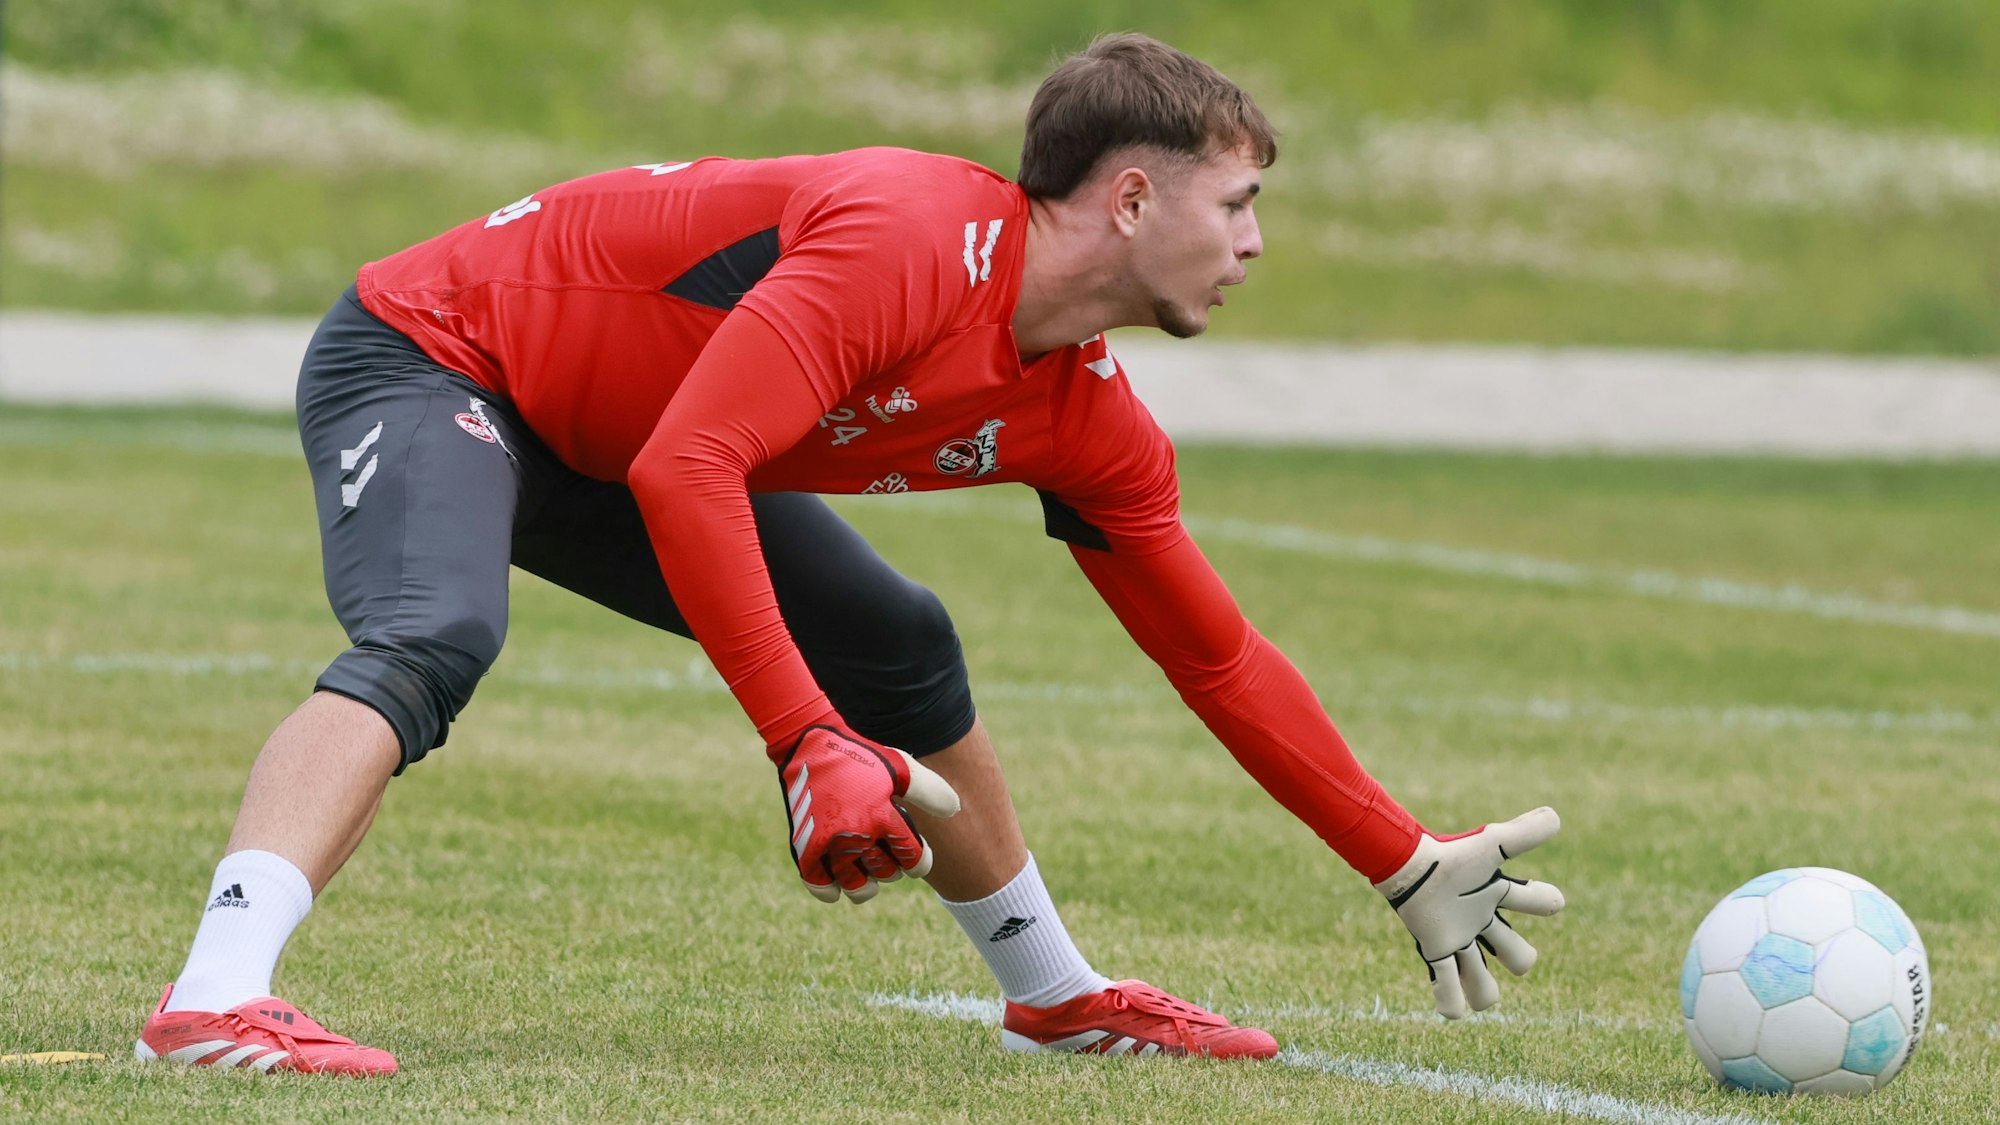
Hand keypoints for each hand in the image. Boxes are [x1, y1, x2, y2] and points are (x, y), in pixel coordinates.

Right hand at [770, 725, 960, 903]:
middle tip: (886, 852)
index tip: (916, 854)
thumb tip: (954, 810)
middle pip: (887, 873)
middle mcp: (857, 835)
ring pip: (857, 887)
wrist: (809, 744)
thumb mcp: (900, 766)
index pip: (914, 859)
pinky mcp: (805, 847)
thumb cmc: (860, 755)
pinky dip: (831, 890)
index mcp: (882, 817)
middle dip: (893, 866)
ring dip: (866, 885)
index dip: (921, 861)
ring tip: (866, 874)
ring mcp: (829, 844)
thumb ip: (930, 790)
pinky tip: (837, 884)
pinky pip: (821, 887)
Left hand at [1373, 807, 1564, 1018]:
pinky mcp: (1436, 950)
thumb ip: (1524, 834)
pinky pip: (1448, 988)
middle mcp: (1482, 921)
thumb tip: (1557, 817)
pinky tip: (1452, 1005)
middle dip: (1518, 958)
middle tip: (1495, 939)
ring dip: (1484, 990)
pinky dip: (1451, 1002)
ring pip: (1484, 983)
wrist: (1405, 865)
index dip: (1546, 902)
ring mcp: (1459, 938)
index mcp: (1499, 894)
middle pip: (1520, 957)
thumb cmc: (1450, 855)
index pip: (1542, 903)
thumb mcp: (1492, 846)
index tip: (1541, 897)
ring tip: (1473, 979)